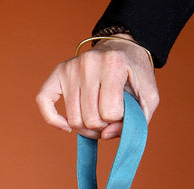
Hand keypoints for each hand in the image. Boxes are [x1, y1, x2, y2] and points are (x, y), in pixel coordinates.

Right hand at [36, 36, 158, 138]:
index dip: (118, 120)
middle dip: (101, 126)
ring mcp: (71, 67)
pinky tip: (67, 126)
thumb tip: (105, 134)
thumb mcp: (149, 97)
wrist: (122, 49)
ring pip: (73, 119)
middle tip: (109, 118)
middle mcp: (89, 63)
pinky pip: (44, 101)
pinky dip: (54, 120)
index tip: (123, 110)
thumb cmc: (135, 75)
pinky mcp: (59, 72)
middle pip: (89, 119)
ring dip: (85, 127)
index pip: (110, 113)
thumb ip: (136, 121)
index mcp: (114, 63)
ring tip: (96, 118)